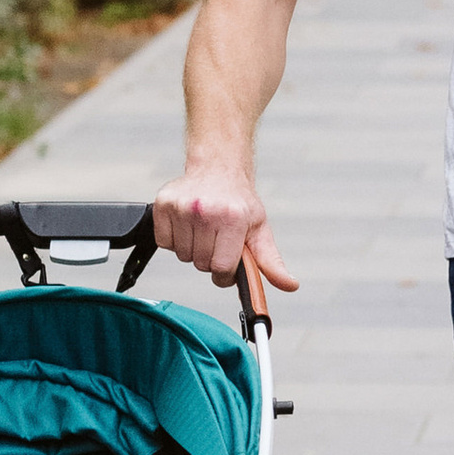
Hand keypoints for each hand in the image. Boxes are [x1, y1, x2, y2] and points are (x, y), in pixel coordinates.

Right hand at [154, 159, 298, 292]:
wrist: (218, 169)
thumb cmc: (239, 202)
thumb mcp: (259, 229)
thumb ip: (271, 262)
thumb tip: (290, 285)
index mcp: (232, 219)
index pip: (222, 268)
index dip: (226, 273)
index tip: (228, 263)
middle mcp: (205, 211)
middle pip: (201, 264)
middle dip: (210, 258)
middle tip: (217, 239)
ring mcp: (182, 207)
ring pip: (182, 256)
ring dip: (193, 250)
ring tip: (203, 230)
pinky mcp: (163, 205)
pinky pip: (164, 243)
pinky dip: (175, 240)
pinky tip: (188, 225)